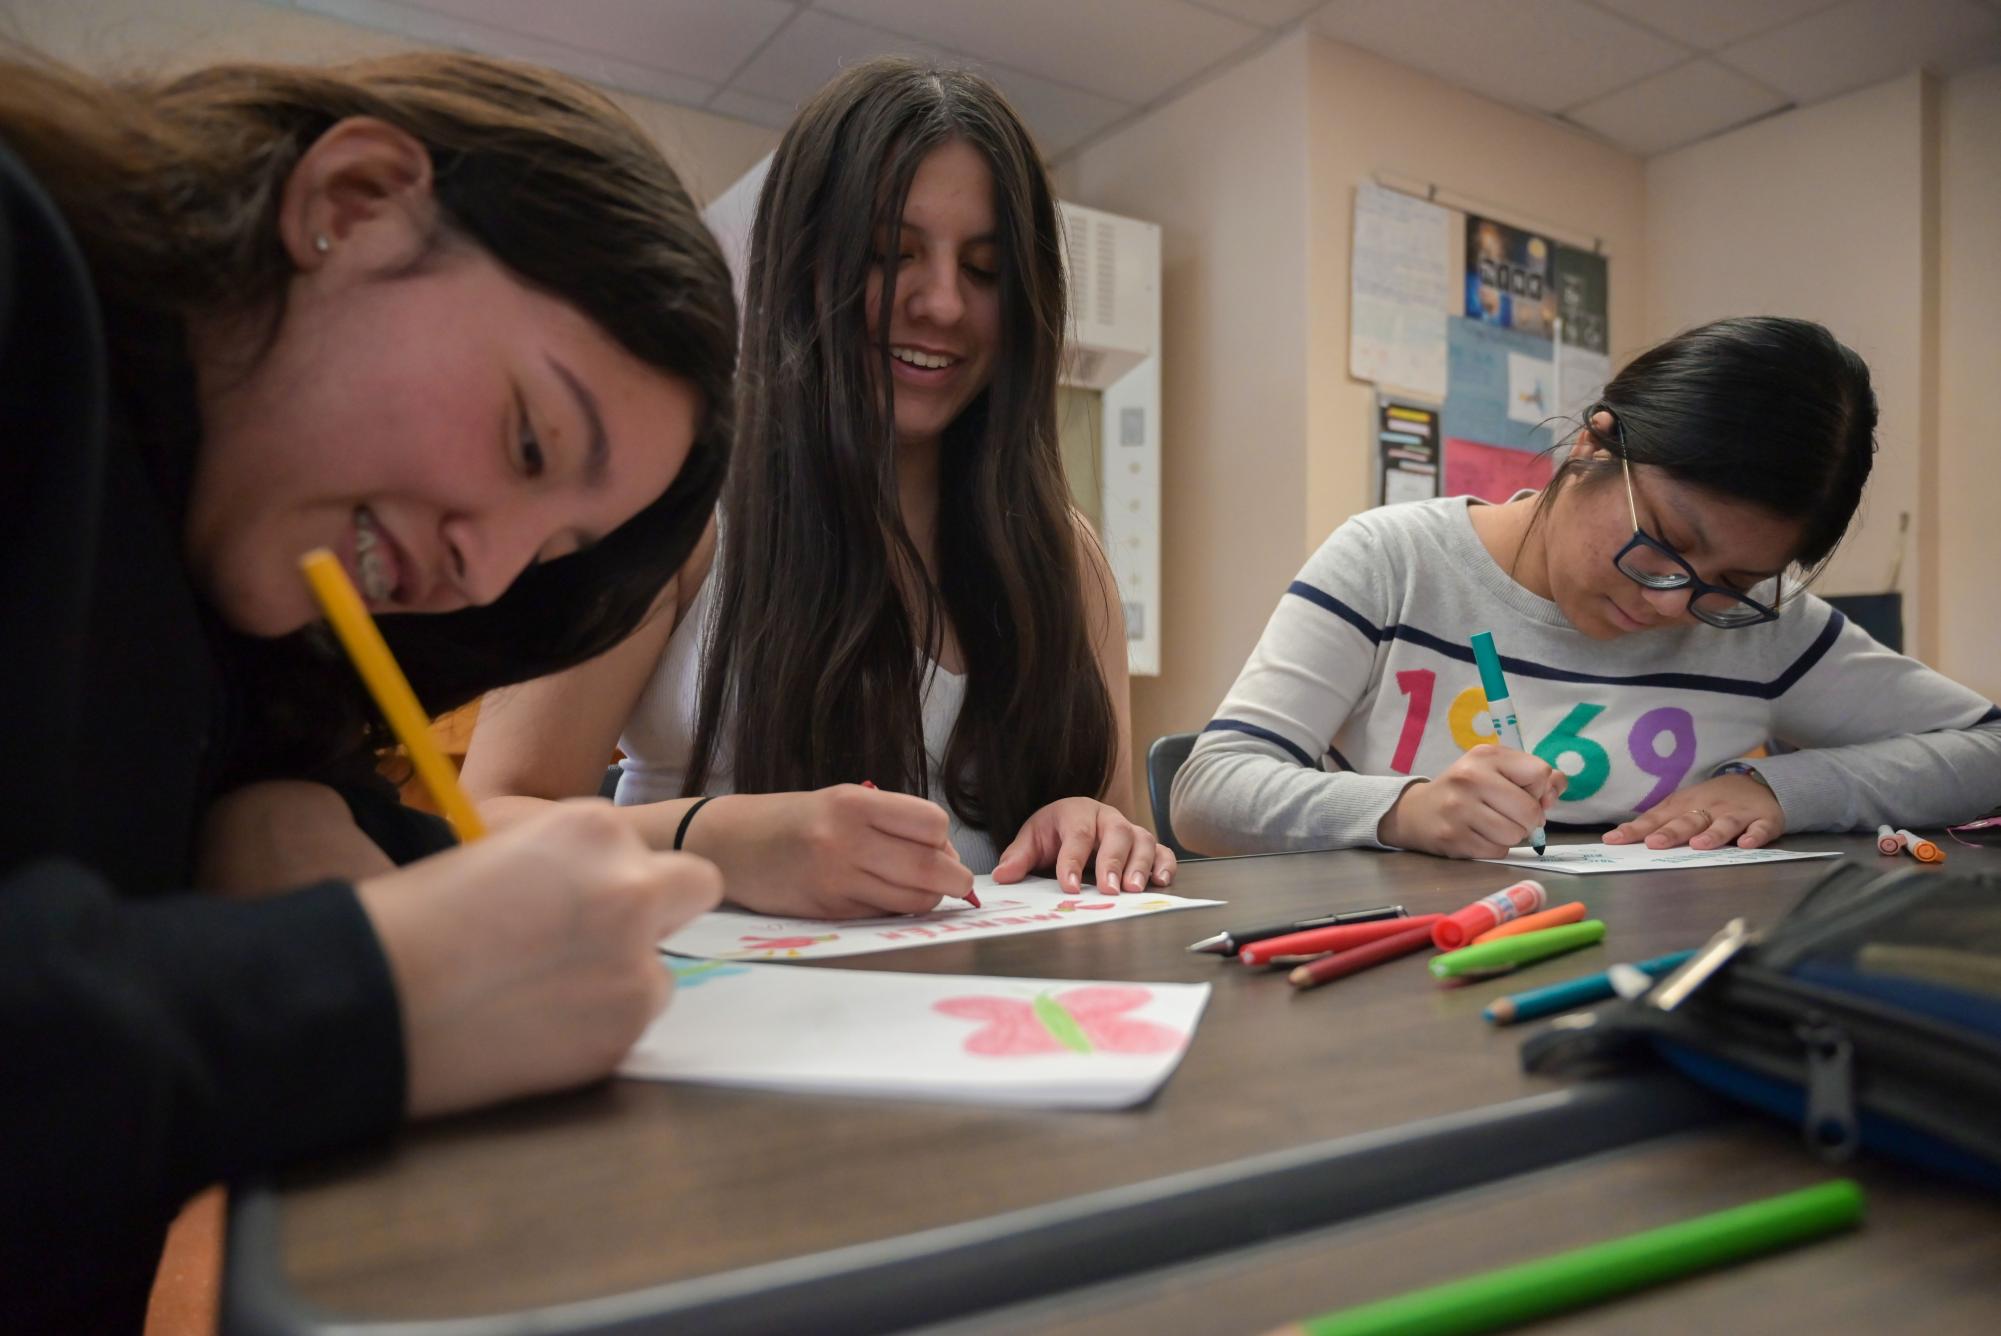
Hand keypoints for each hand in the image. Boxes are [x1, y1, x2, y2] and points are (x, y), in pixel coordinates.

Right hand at [354, 800, 720, 1118]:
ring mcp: (635, 962)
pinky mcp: (624, 1030)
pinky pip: (630, 1026)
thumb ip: (561, 869)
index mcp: (593, 829)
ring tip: (541, 1001)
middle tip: (596, 943)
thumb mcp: (497, 856)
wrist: (369, 999)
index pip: (643, 849)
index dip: (608, 879)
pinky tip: (533, 1034)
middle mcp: (632, 888)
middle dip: (657, 912)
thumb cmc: (410, 919)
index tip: (567, 905)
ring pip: (660, 970)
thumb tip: (582, 896)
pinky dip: (596, 1031)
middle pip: (694, 888)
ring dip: (620, 981)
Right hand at [696, 786, 973, 918]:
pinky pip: (884, 916)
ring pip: (913, 900)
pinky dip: (896, 910)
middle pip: (930, 869)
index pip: (932, 824)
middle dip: (954, 879)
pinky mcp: (830, 913)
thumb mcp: (841, 800)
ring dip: (928, 899)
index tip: (938, 845)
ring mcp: (836, 881)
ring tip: (917, 888)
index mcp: (853, 804)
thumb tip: (947, 857)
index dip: (944, 838)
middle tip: (955, 880)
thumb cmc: (794, 819)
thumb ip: (892, 821)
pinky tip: (884, 896)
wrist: (732, 845)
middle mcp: (846, 841)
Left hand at [991, 797, 1176, 893]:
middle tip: (1109, 888)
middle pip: (1117, 834)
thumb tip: (1002, 876)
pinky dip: (1165, 865)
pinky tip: (1161, 882)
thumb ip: (1018, 857)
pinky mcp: (1144, 845)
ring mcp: (1129, 830)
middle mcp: (1107, 818)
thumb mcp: (1032, 840)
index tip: (1070, 886)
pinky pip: (1162, 851)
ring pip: (1142, 841)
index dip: (1073, 861)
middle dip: (1113, 862)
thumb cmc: (1054, 832)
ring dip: (1140, 865)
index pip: (1077, 835)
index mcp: (1076, 812)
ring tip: (1133, 889)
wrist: (1072, 820)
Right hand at [1377, 744, 1564, 859]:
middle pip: (1530, 810)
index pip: (1540, 774)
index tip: (1524, 793)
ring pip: (1515, 834)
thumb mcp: (1497, 770)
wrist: (1417, 812)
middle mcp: (1470, 778)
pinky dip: (1495, 848)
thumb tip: (1557, 787)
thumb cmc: (1467, 789)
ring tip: (1493, 825)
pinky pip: (1497, 851)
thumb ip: (1534, 775)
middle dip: (1529, 819)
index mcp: (1486, 756)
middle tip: (1512, 816)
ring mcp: (1458, 809)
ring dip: (1512, 835)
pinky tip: (1479, 836)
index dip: (1539, 789)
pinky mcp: (1453, 837)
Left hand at [1604, 773, 1782, 849]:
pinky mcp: (1764, 820)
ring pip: (1724, 824)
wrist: (1759, 783)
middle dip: (1670, 832)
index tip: (1613, 840)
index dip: (1635, 829)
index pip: (1656, 818)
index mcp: (1684, 804)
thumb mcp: (1684, 805)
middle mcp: (1709, 807)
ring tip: (1699, 844)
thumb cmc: (1712, 801)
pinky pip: (1760, 828)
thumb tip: (1620, 837)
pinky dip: (1755, 836)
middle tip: (1653, 843)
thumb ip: (1658, 822)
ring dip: (1712, 834)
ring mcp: (1737, 813)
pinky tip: (1746, 844)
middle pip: (1688, 820)